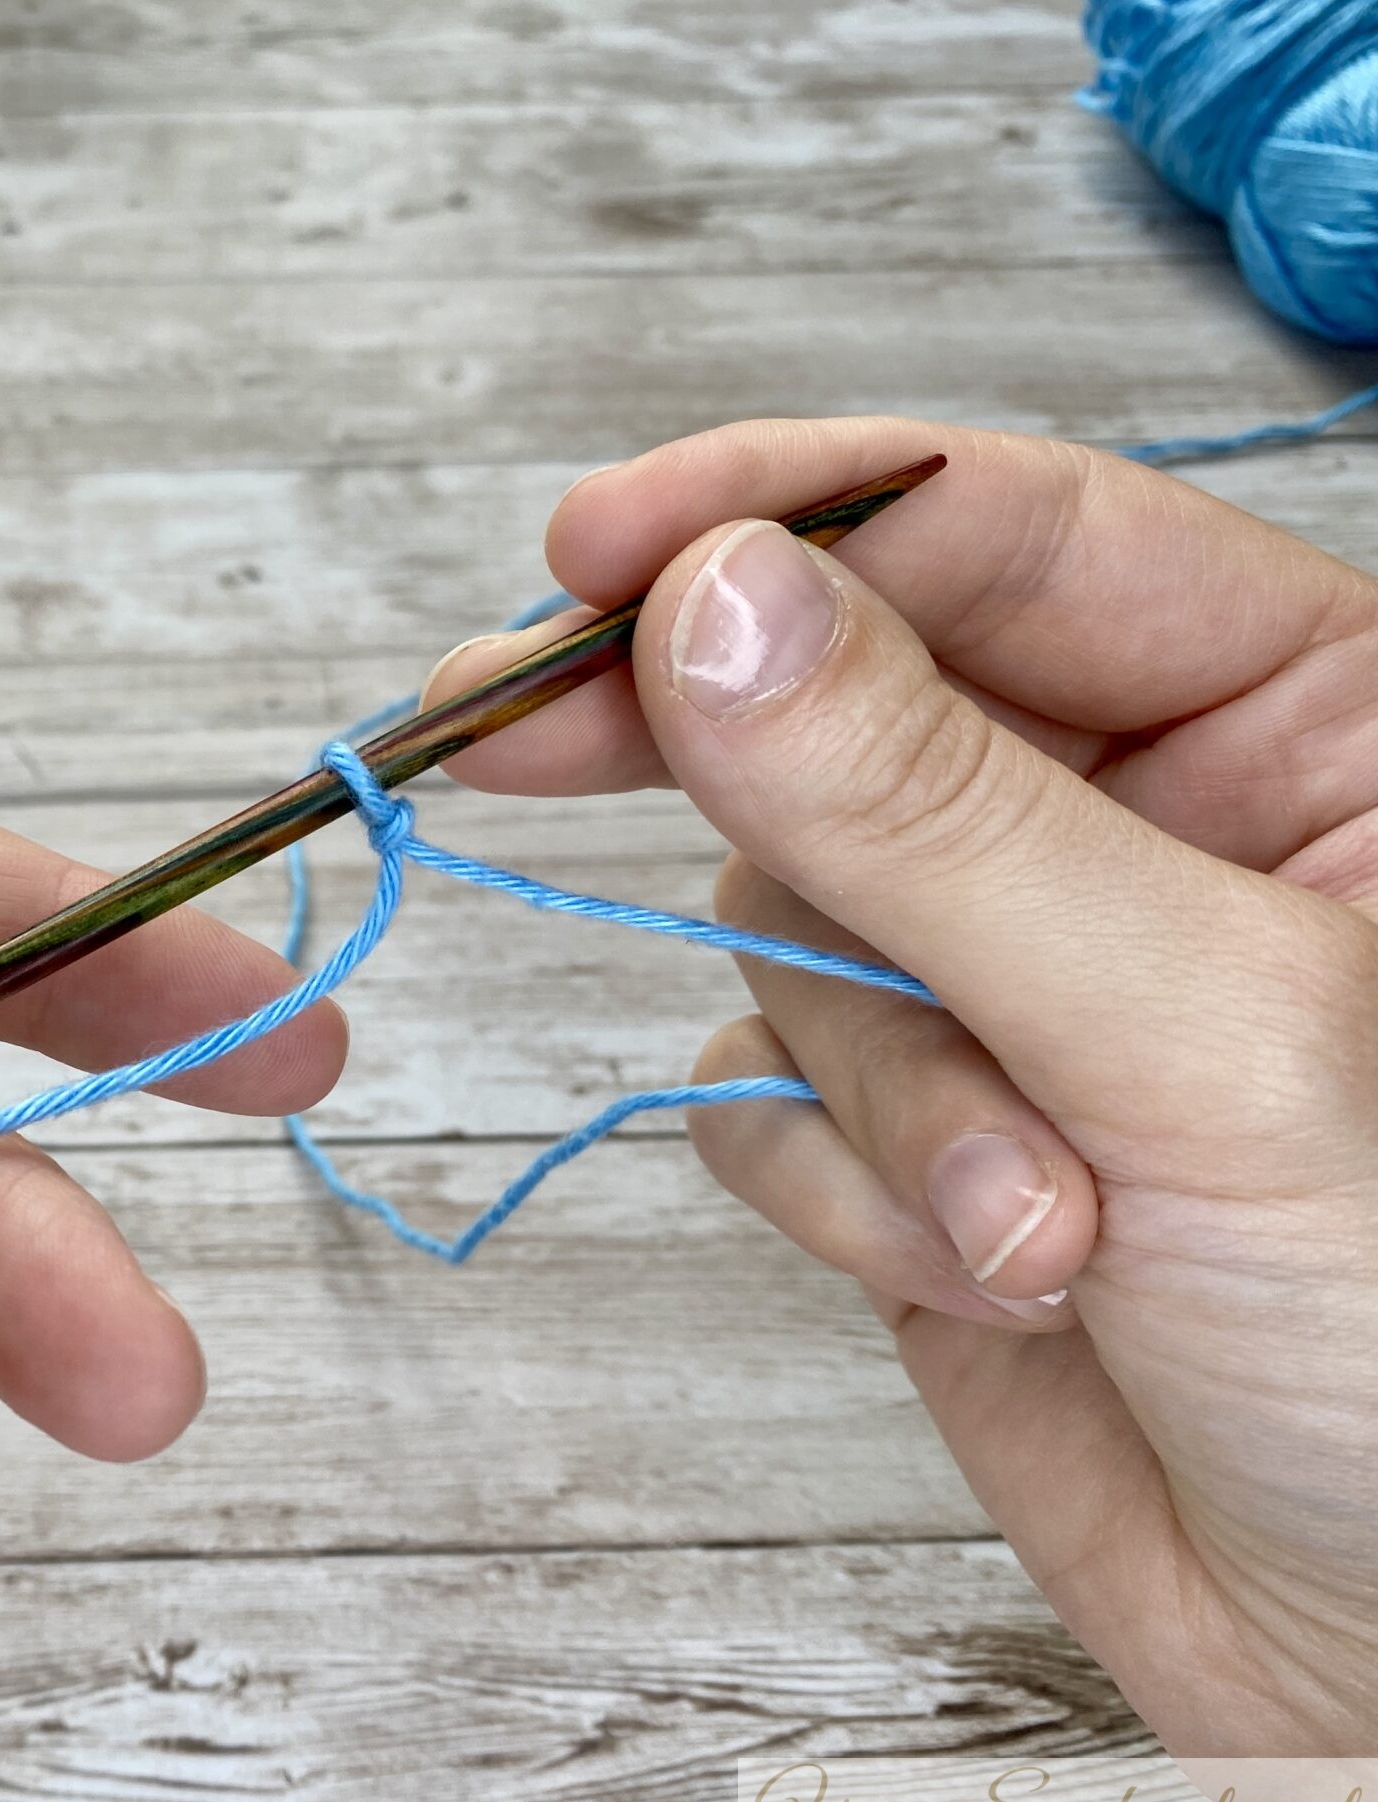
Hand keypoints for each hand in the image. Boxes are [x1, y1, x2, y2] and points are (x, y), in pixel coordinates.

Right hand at [424, 419, 1377, 1753]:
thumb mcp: (1200, 1033)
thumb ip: (933, 811)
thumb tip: (706, 606)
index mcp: (1303, 719)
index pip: (996, 535)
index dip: (776, 517)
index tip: (588, 554)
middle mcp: (1143, 829)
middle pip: (839, 707)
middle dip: (716, 764)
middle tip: (503, 731)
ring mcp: (1019, 987)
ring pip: (791, 933)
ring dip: (877, 1092)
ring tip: (1036, 1234)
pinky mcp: (923, 1139)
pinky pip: (770, 1096)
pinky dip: (846, 1194)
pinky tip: (993, 1284)